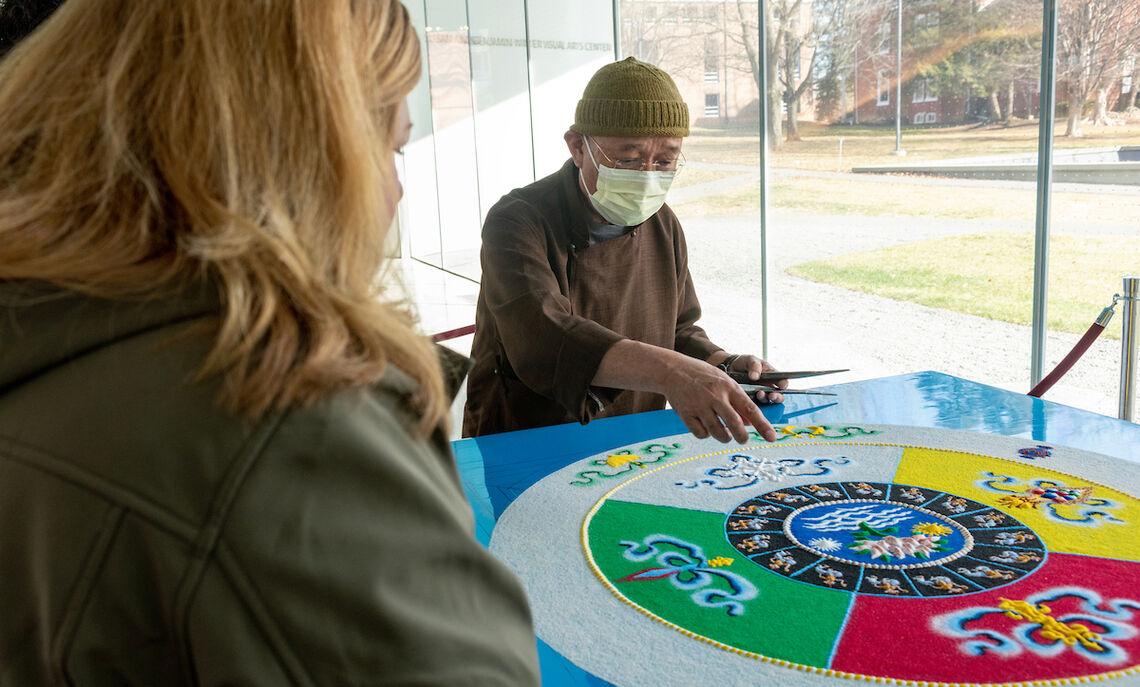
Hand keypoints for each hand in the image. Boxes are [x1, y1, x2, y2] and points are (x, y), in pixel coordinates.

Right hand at [660, 354, 778, 443]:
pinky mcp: (686, 414)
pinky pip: (701, 434)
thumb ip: (737, 402)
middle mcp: (715, 397)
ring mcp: (699, 406)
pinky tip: (705, 426)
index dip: (763, 426)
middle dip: (742, 437)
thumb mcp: (723, 382)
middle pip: (734, 425)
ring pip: (718, 433)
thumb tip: (749, 423)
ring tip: (724, 433)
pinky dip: (706, 434)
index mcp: (728, 387)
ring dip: (724, 437)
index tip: (772, 438)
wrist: (673, 370)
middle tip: (743, 439)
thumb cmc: (703, 376)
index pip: (751, 409)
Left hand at [726, 354, 785, 405]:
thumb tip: (755, 376)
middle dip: (777, 397)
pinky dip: (753, 402)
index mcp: (772, 376)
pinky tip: (749, 397)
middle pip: (778, 395)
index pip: (783, 382)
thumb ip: (755, 366)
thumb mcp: (750, 360)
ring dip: (765, 399)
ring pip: (767, 401)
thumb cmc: (744, 362)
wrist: (729, 368)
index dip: (784, 385)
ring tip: (759, 394)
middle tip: (772, 395)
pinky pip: (754, 404)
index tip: (781, 386)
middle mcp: (768, 387)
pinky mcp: (750, 399)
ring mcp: (759, 394)